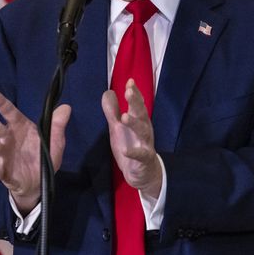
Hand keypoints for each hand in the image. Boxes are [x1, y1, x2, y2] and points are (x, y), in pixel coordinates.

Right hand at [0, 89, 69, 213]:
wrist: (39, 182)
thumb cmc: (43, 156)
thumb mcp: (55, 141)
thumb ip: (57, 125)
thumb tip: (66, 107)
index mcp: (20, 127)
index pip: (10, 112)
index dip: (1, 102)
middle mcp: (8, 139)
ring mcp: (3, 155)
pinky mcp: (4, 172)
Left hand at [102, 79, 161, 198]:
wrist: (142, 172)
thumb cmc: (131, 145)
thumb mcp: (118, 127)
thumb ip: (112, 111)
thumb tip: (108, 92)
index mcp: (138, 120)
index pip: (137, 104)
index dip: (134, 93)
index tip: (129, 82)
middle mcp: (144, 130)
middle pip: (141, 113)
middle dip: (135, 102)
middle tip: (128, 92)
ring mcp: (145, 144)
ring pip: (143, 131)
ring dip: (134, 123)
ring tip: (124, 116)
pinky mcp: (144, 159)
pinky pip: (141, 155)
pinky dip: (134, 153)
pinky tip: (126, 151)